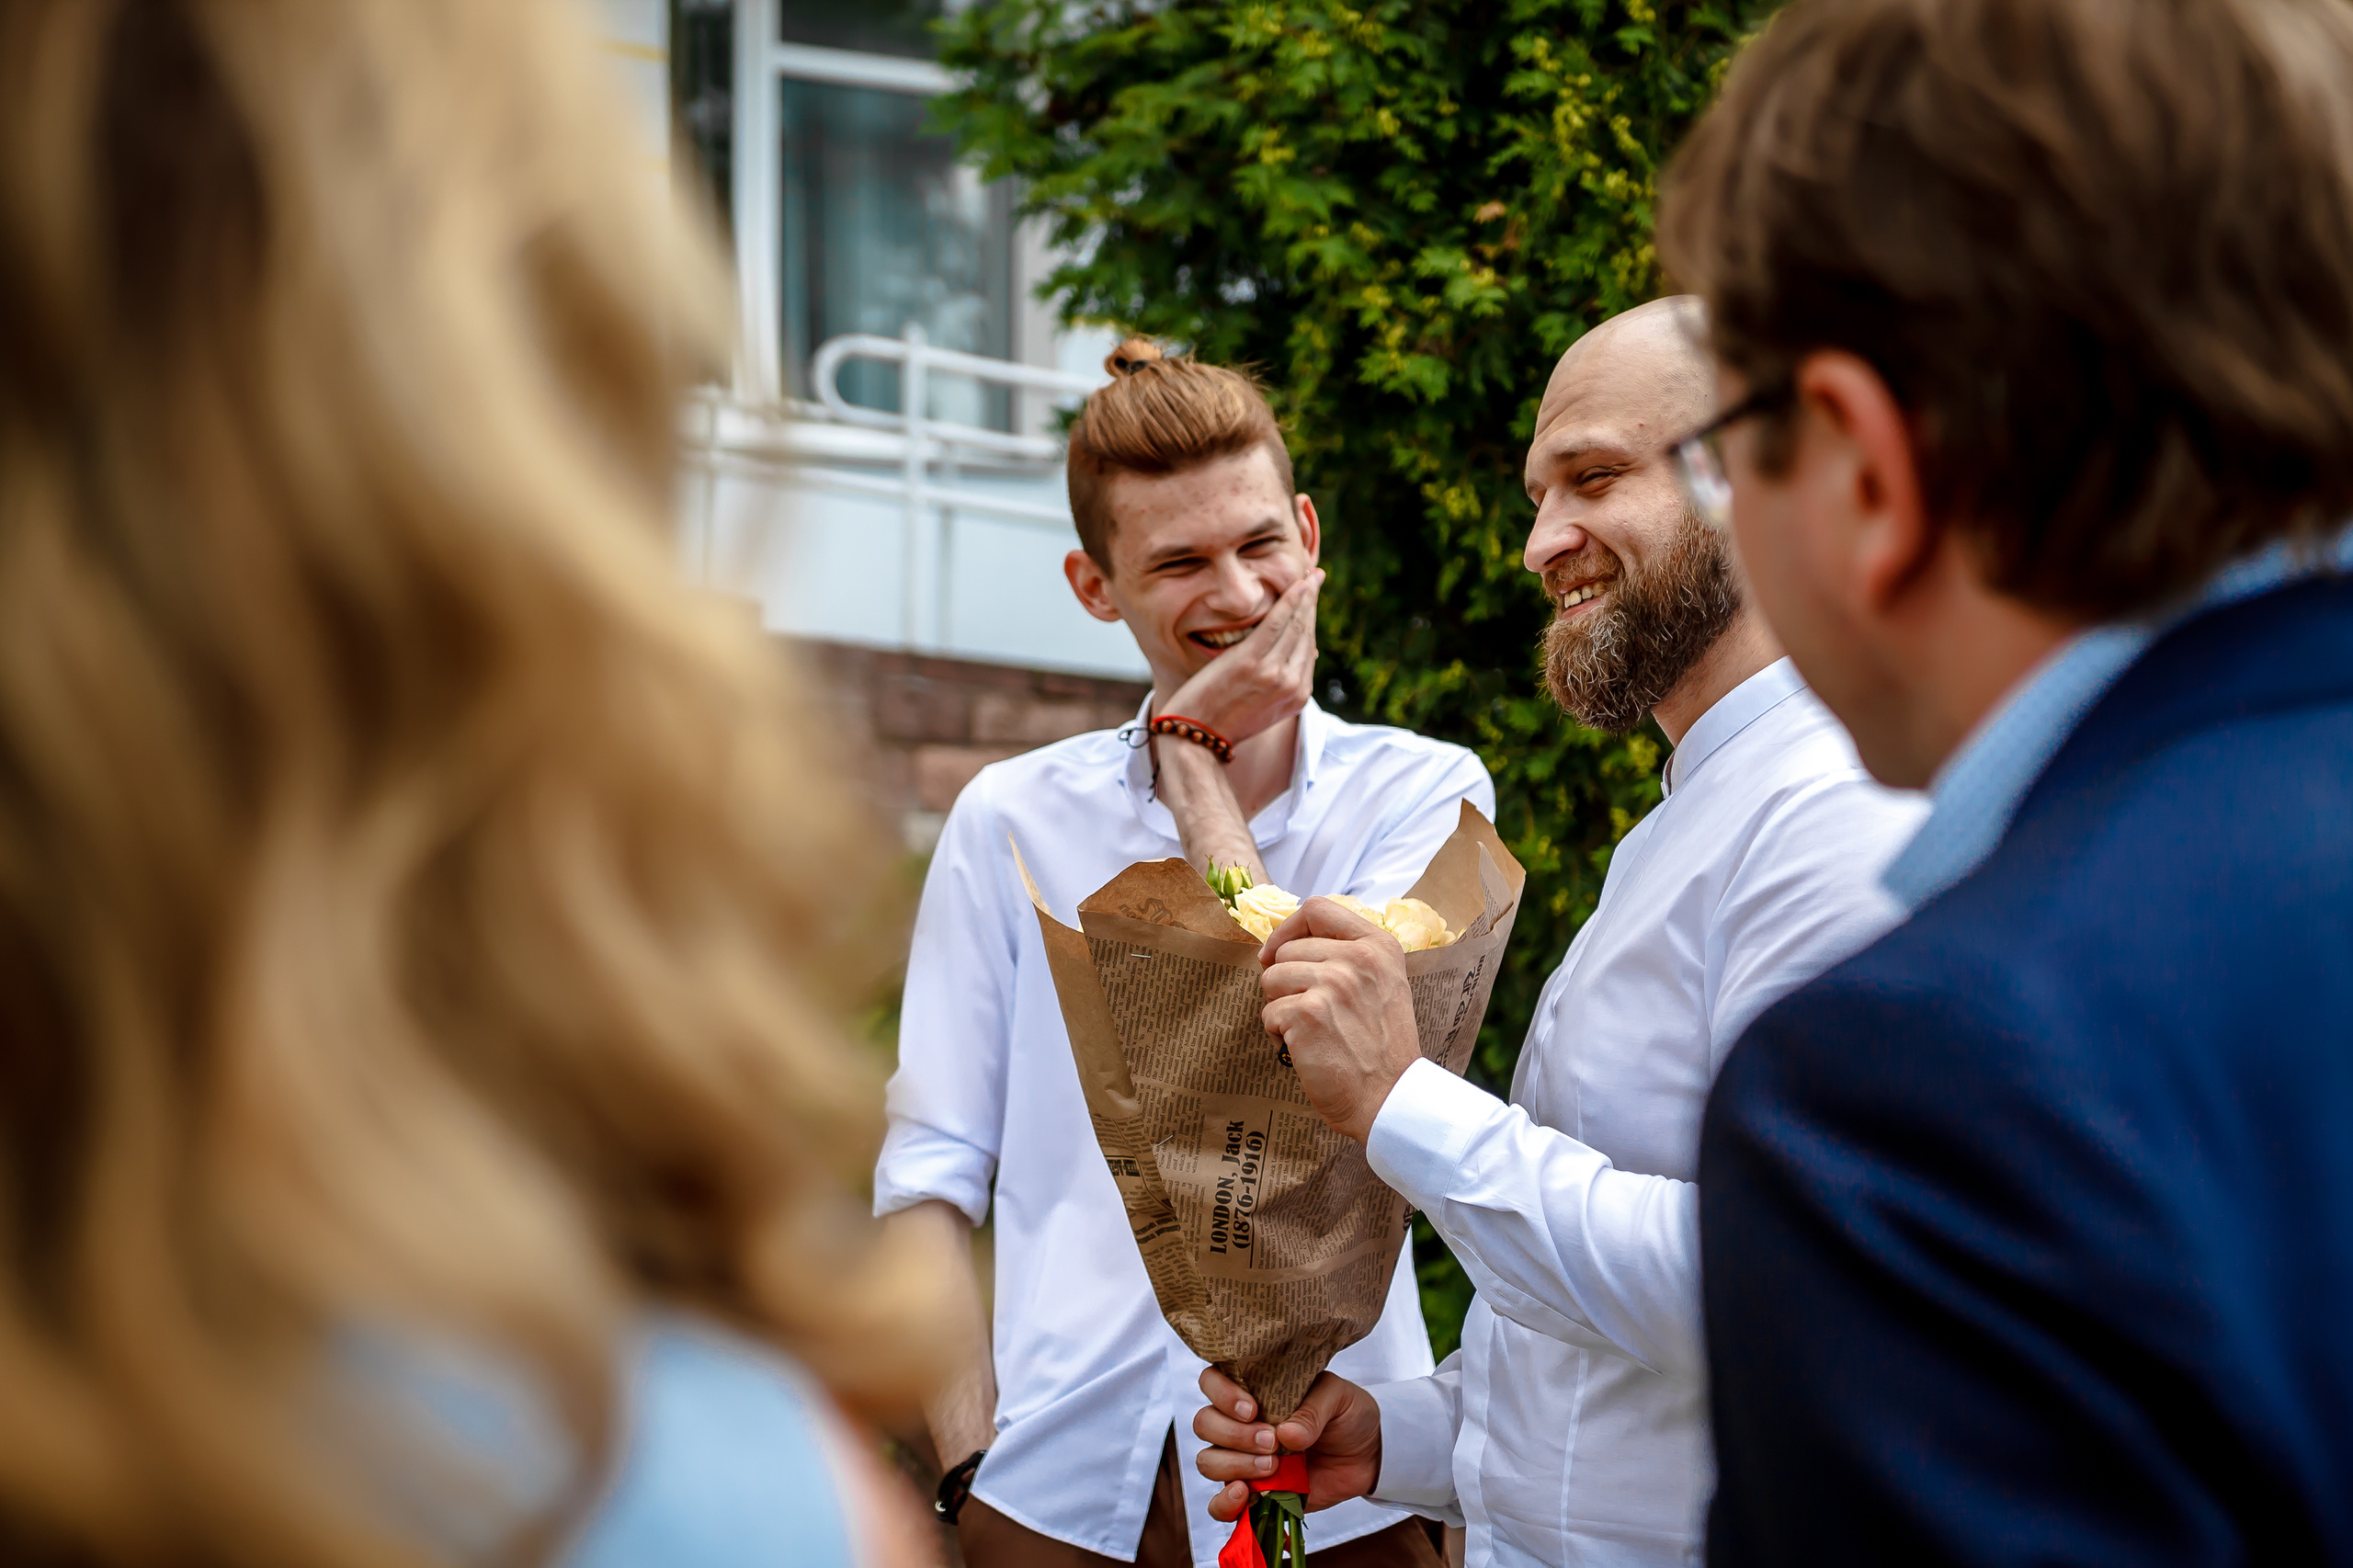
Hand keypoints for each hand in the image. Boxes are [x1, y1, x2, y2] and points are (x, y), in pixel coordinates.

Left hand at [1164, 569, 1322, 742]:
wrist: (1196, 738)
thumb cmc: (1222, 720)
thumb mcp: (1263, 706)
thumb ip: (1283, 681)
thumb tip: (1306, 654)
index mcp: (1297, 697)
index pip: (1308, 648)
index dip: (1311, 620)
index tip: (1312, 599)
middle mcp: (1292, 685)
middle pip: (1306, 634)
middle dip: (1312, 603)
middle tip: (1316, 578)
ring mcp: (1274, 674)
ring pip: (1296, 626)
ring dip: (1305, 596)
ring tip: (1309, 576)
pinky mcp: (1253, 662)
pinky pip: (1278, 623)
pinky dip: (1290, 601)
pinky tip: (1297, 584)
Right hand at [1194, 1368, 1382, 1520]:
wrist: (1367, 1456)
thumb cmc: (1347, 1416)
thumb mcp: (1338, 1399)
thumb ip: (1313, 1410)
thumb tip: (1287, 1434)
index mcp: (1253, 1389)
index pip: (1211, 1381)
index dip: (1221, 1394)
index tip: (1252, 1409)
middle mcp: (1239, 1423)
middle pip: (1205, 1424)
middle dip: (1234, 1435)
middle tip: (1271, 1441)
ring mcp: (1242, 1459)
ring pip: (1208, 1461)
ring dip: (1234, 1464)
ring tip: (1272, 1465)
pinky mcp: (1253, 1493)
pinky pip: (1219, 1505)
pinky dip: (1224, 1503)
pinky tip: (1245, 1494)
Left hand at [1259, 897, 1422, 1142]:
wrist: (1390, 1098)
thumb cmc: (1382, 1047)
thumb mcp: (1383, 984)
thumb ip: (1350, 956)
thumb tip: (1289, 942)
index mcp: (1377, 945)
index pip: (1317, 908)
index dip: (1289, 928)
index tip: (1278, 952)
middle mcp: (1356, 958)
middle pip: (1287, 950)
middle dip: (1286, 981)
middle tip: (1310, 1012)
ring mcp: (1332, 984)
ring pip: (1271, 979)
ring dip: (1280, 1007)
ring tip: (1308, 1030)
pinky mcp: (1308, 1014)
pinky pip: (1269, 1013)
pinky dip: (1277, 1035)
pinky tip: (1304, 1048)